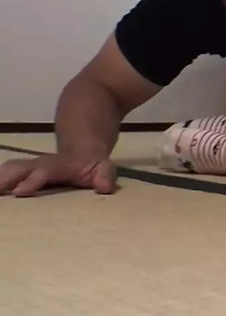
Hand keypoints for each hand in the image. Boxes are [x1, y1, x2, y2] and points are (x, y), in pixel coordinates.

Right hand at [0, 154, 116, 196]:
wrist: (82, 145)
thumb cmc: (93, 163)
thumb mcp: (104, 167)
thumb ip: (105, 176)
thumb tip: (104, 187)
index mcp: (59, 166)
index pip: (44, 172)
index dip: (32, 181)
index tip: (19, 192)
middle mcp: (40, 165)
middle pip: (17, 169)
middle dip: (3, 180)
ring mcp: (29, 167)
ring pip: (8, 169)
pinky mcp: (21, 171)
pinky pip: (5, 173)